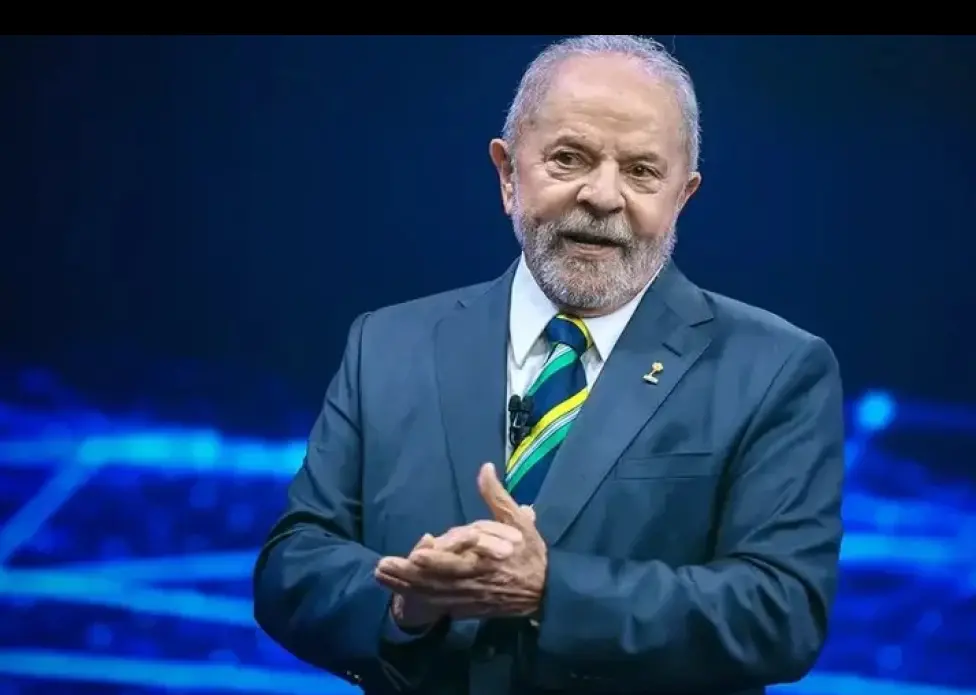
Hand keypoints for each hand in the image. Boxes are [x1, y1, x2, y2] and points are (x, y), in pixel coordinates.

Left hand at [376, 463, 546, 619]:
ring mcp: (469, 598)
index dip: (437, 561)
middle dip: (409, 576)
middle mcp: (474, 582)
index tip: (417, 555)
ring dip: (405, 585)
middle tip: (383, 566)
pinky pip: (438, 605)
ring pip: (432, 593)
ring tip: (380, 574)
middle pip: (437, 581)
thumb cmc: (530, 553)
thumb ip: (497, 497)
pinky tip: (397, 590)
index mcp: (487, 560)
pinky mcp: (467, 608)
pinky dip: (418, 599)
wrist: (545, 592)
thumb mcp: (518, 521)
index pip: (458, 562)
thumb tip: (484, 468)